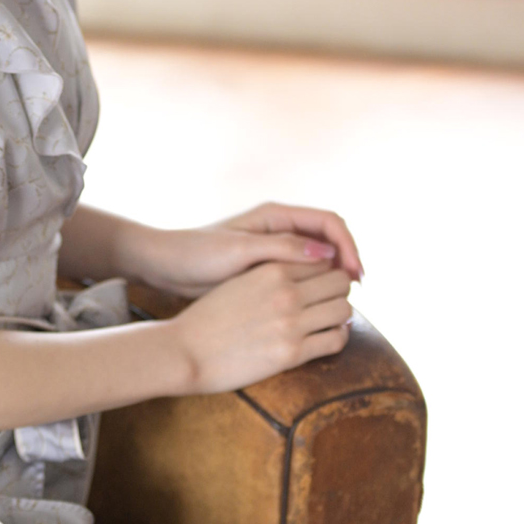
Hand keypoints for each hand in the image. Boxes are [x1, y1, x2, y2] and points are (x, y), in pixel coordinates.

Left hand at [132, 202, 362, 298]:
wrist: (167, 267)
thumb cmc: (197, 254)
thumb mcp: (239, 252)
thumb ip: (282, 249)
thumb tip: (326, 254)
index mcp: (277, 216)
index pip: (330, 223)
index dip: (348, 246)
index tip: (355, 274)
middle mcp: (281, 229)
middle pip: (330, 239)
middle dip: (347, 261)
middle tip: (356, 291)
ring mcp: (276, 249)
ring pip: (319, 259)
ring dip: (335, 276)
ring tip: (344, 301)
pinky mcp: (268, 269)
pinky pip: (303, 274)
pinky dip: (317, 287)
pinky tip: (320, 307)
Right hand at [167, 261, 354, 393]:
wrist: (185, 351)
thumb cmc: (208, 318)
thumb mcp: (240, 281)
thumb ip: (271, 274)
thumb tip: (299, 276)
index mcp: (272, 270)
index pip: (322, 260)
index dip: (327, 270)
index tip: (323, 283)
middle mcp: (286, 293)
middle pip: (339, 281)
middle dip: (338, 290)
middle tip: (329, 301)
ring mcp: (291, 323)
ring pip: (344, 309)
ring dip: (341, 314)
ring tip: (329, 320)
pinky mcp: (292, 353)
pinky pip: (337, 340)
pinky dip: (339, 337)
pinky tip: (328, 337)